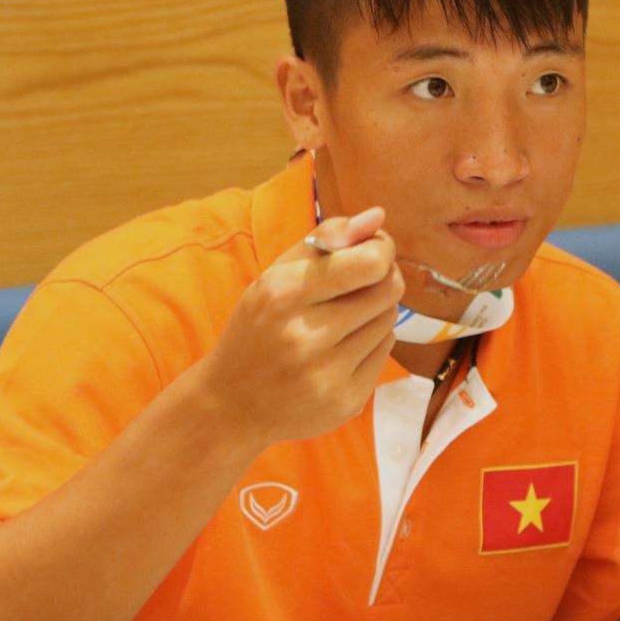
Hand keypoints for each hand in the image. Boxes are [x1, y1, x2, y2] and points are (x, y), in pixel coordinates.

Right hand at [195, 208, 405, 449]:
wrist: (231, 404)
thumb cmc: (257, 329)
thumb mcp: (275, 276)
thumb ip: (326, 239)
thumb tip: (378, 216)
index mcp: (283, 294)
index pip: (369, 263)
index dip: (382, 250)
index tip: (374, 249)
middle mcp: (305, 335)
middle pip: (387, 289)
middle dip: (383, 278)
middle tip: (364, 281)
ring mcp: (327, 374)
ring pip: (389, 320)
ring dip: (376, 312)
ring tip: (344, 318)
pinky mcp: (346, 401)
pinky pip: (385, 352)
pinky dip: (372, 343)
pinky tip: (343, 348)